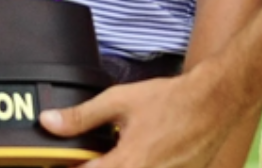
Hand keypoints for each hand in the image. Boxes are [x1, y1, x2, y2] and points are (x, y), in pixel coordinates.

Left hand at [39, 74, 233, 167]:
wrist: (213, 103)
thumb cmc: (169, 101)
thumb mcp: (119, 101)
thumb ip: (81, 117)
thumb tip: (48, 123)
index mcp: (126, 164)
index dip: (69, 167)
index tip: (59, 161)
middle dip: (94, 167)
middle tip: (91, 155)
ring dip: (114, 167)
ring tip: (114, 154)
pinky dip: (134, 167)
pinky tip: (133, 157)